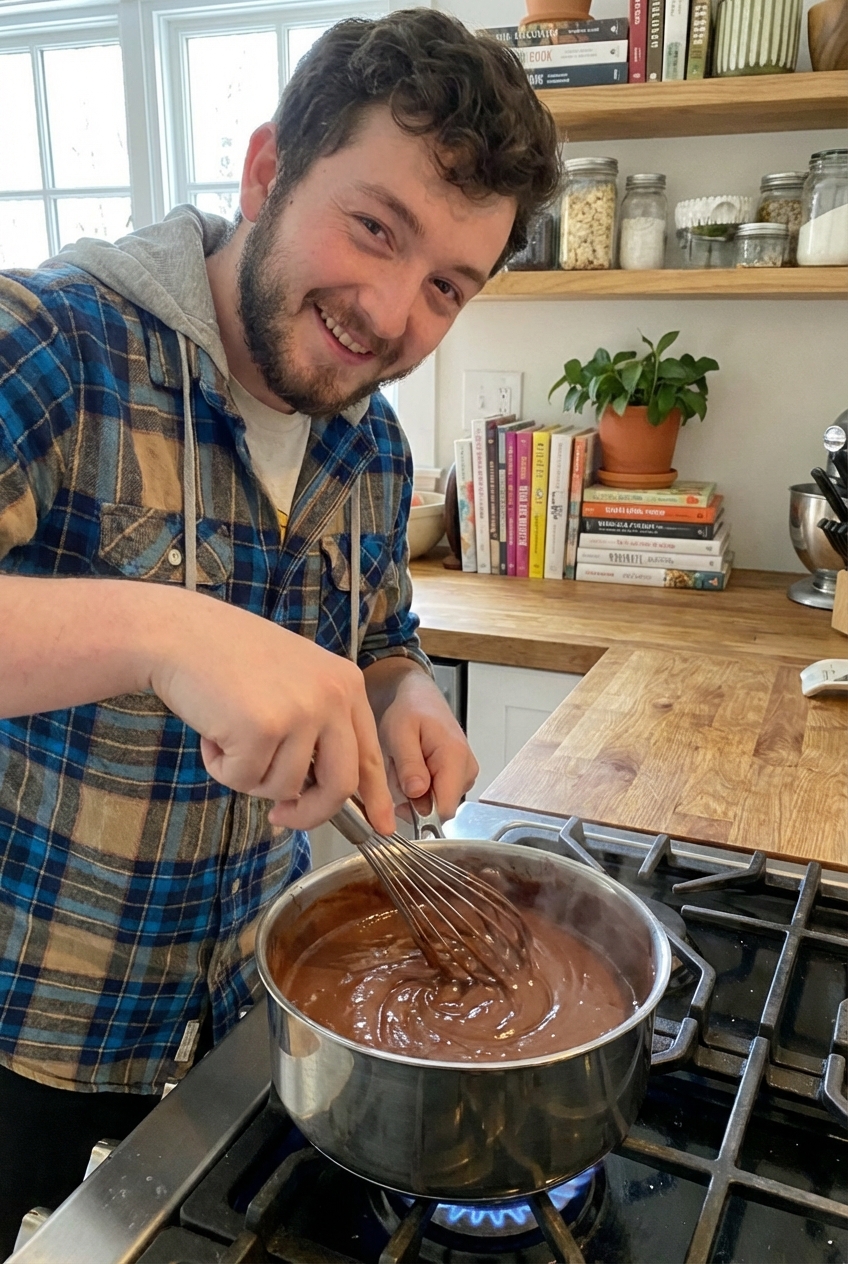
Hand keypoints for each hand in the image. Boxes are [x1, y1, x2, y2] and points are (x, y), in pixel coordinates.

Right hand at [147, 591, 395, 833]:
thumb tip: (321, 791)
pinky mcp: (263, 729)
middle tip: (282, 818)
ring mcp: (300, 712)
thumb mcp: (294, 683)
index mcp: (346, 685)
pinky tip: (211, 731)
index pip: (369, 754)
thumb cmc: (229, 658)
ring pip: (284, 787)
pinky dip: (221, 767)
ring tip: (228, 735)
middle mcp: (332, 697)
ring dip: (249, 775)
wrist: (181, 633)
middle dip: (311, 813)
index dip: (376, 796)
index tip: (382, 825)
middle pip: (340, 784)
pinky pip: (244, 780)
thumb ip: (316, 729)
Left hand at [364, 659, 478, 821]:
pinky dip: (422, 788)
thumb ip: (409, 764)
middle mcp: (467, 769)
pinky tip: (415, 768)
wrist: (420, 698)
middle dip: (414, 799)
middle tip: (401, 770)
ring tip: (408, 765)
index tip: (401, 794)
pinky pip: (437, 796)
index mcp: (455, 757)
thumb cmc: (410, 710)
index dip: (419, 811)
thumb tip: (417, 793)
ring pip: (436, 804)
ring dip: (416, 793)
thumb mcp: (400, 733)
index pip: (444, 808)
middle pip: (439, 809)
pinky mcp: (460, 777)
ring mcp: (466, 774)